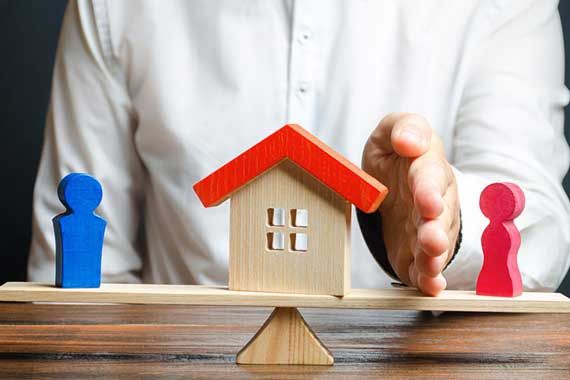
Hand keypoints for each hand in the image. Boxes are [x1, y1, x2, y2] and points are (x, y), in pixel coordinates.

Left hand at [362, 113, 459, 295]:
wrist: (393, 182)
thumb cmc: (395, 155)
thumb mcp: (392, 132)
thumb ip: (404, 128)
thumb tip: (408, 140)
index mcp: (426, 169)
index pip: (429, 178)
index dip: (429, 191)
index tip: (428, 203)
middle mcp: (435, 202)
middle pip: (438, 217)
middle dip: (435, 230)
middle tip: (432, 240)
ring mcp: (428, 229)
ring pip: (435, 246)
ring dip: (433, 258)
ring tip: (430, 267)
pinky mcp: (416, 252)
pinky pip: (425, 267)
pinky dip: (428, 279)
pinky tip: (431, 287)